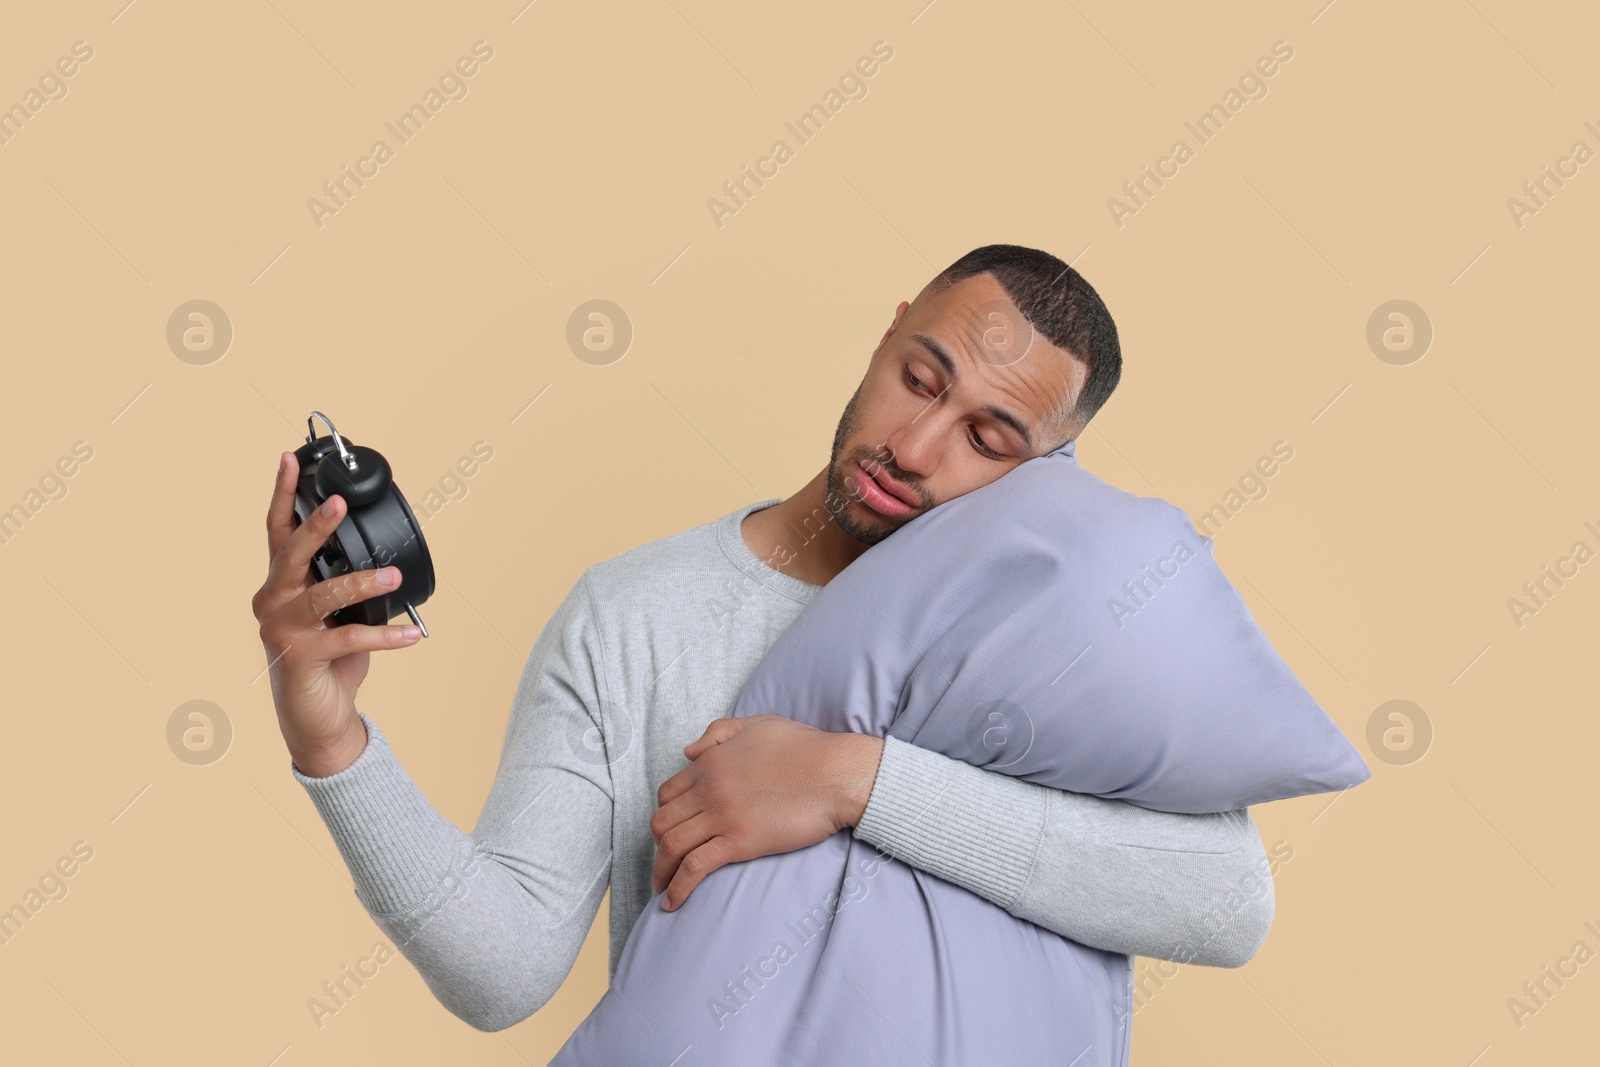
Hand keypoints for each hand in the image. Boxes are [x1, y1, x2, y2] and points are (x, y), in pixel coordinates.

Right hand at [251, 451, 423, 776]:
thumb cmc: (329, 660)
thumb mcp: (337, 614)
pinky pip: (349, 638)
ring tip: (394, 575)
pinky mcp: (300, 658)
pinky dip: (386, 636)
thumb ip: (344, 584)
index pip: (277, 531)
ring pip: (323, 594)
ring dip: (363, 582)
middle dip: (316, 526)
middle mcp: (272, 601)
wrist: (318, 719)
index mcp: (279, 584)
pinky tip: (413, 634)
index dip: (284, 495)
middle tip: (340, 503)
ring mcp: (281, 630)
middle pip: (290, 553)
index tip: (291, 459)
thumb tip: (383, 557)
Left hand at [648, 714, 884, 910]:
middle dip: (657, 846)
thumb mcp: (756, 725)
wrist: (836, 773)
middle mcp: (708, 788)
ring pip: (671, 845)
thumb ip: (718, 733)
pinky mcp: (739, 841)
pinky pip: (694, 867)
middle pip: (662, 822)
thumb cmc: (805, 748)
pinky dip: (677, 887)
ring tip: (662, 889)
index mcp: (711, 762)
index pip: (667, 793)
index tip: (671, 831)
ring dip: (660, 871)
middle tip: (666, 863)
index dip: (664, 815)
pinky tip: (673, 902)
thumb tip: (688, 752)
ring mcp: (722, 816)